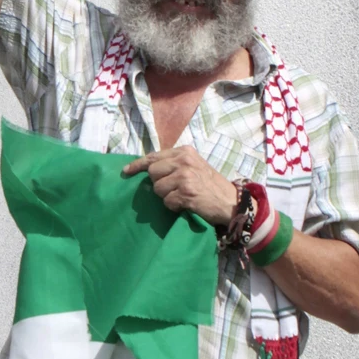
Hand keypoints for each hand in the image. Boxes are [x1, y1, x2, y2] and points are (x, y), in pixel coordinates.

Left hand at [122, 146, 236, 225]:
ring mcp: (185, 176)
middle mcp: (184, 161)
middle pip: (152, 173)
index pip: (154, 156)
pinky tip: (186, 204)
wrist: (232, 201)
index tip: (126, 171)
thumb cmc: (210, 185)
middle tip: (175, 188)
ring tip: (183, 196)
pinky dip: (174, 206)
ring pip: (157, 189)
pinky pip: (167, 202)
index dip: (138, 165)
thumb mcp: (193, 166)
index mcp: (184, 152)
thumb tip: (146, 168)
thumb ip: (173, 164)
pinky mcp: (186, 192)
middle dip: (159, 184)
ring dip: (167, 196)